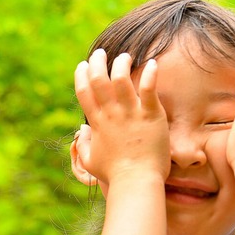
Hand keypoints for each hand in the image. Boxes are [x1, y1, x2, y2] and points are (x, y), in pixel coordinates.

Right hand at [72, 49, 169, 185]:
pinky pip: (149, 89)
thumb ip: (83, 145)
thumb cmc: (114, 174)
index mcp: (97, 122)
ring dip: (122, 63)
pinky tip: (153, 63)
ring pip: (122, 78)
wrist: (136, 182)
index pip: (84, 91)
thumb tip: (81, 132)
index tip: (83, 65)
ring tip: (125, 56)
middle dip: (98, 62)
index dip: (81, 75)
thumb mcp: (90, 161)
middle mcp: (111, 114)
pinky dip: (151, 74)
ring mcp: (131, 113)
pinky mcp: (151, 115)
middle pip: (99, 79)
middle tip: (101, 53)